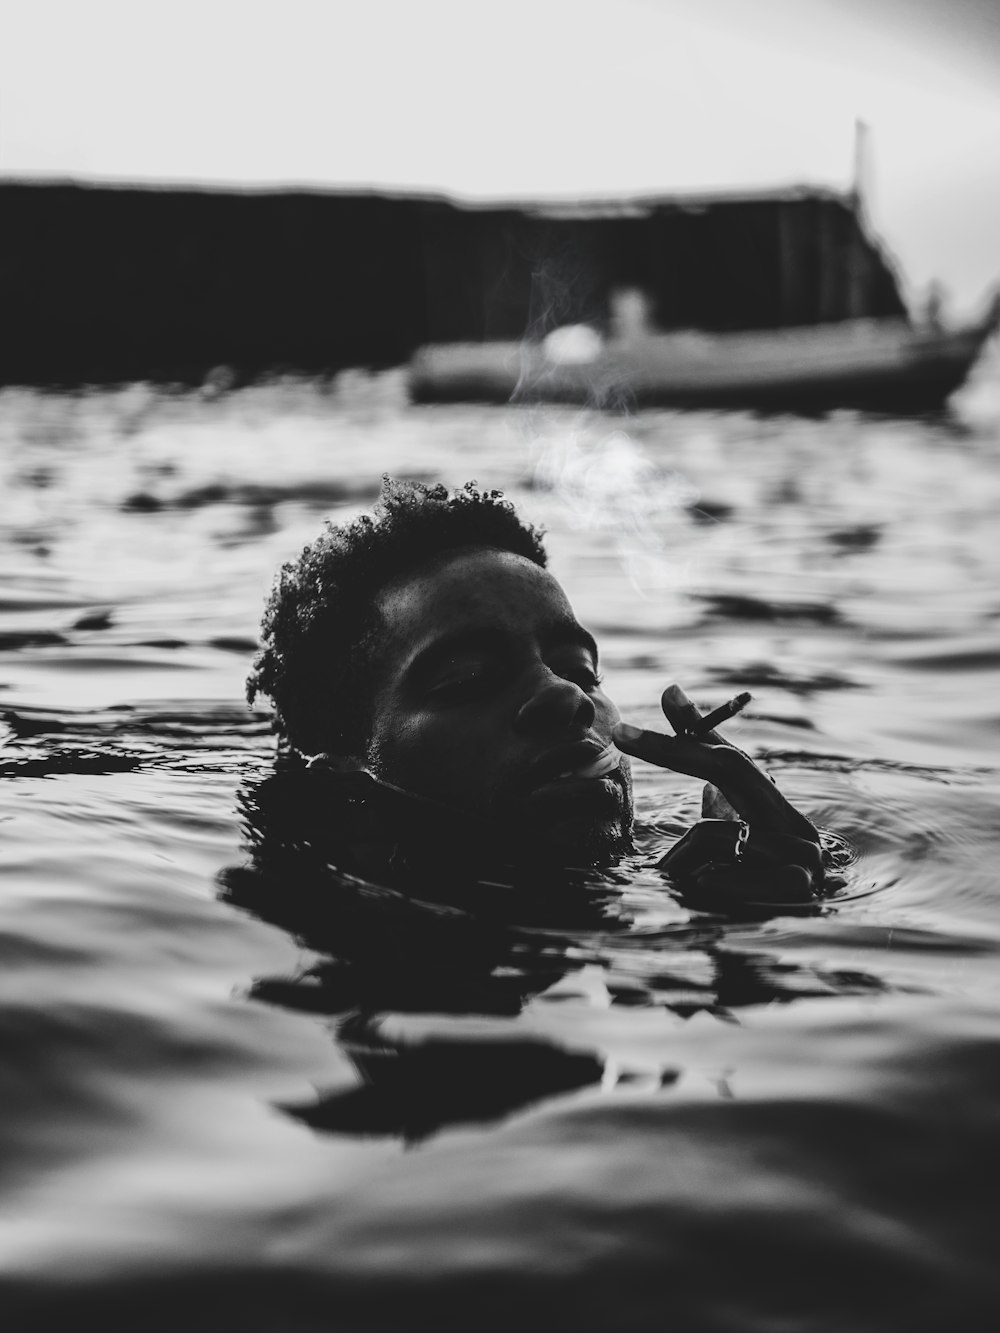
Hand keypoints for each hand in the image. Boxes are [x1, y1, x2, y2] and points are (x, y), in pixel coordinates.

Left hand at [613, 684, 821, 903]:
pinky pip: (731, 871)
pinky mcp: (799, 884)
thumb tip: (670, 688)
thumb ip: (699, 755)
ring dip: (684, 861)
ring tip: (692, 883)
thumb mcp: (722, 816)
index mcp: (773, 804)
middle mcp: (793, 821)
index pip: (722, 757)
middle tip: (619, 732)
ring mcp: (802, 851)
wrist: (793, 936)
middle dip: (670, 749)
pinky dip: (710, 881)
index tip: (624, 726)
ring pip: (712, 832)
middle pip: (725, 768)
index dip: (674, 740)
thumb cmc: (748, 873)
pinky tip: (707, 890)